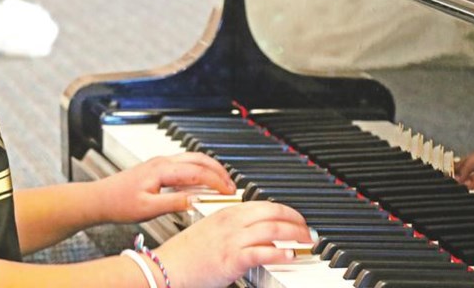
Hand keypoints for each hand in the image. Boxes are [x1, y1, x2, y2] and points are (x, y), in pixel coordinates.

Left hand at [93, 152, 236, 223]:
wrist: (100, 198)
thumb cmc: (119, 203)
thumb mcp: (148, 208)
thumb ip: (173, 203)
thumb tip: (196, 201)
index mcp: (162, 170)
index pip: (197, 172)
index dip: (216, 182)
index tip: (229, 192)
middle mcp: (162, 162)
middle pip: (198, 159)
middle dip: (218, 170)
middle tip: (232, 185)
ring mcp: (160, 163)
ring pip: (192, 159)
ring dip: (210, 168)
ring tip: (222, 182)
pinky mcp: (158, 168)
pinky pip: (184, 164)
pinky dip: (199, 170)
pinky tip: (202, 183)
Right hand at [155, 201, 311, 287]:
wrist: (165, 268)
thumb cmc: (185, 255)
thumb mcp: (209, 232)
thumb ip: (231, 229)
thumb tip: (253, 234)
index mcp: (226, 213)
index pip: (264, 205)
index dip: (286, 212)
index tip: (296, 220)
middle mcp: (231, 222)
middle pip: (273, 213)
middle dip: (296, 221)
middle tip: (308, 231)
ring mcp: (232, 240)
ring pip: (272, 230)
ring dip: (294, 235)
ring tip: (305, 243)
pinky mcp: (232, 259)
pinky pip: (262, 252)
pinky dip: (280, 253)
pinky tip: (290, 256)